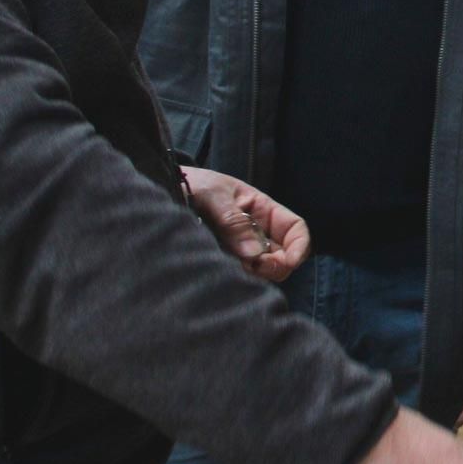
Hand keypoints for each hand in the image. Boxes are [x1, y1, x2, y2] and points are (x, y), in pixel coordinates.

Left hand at [182, 166, 309, 281]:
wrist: (162, 189)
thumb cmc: (193, 185)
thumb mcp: (214, 195)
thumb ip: (233, 221)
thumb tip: (254, 254)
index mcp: (264, 211)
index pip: (295, 230)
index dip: (300, 247)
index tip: (289, 262)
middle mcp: (258, 233)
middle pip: (283, 257)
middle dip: (274, 266)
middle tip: (250, 265)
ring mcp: (242, 250)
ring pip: (262, 271)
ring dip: (252, 274)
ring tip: (227, 263)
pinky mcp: (225, 263)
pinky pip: (240, 277)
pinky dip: (235, 278)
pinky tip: (218, 269)